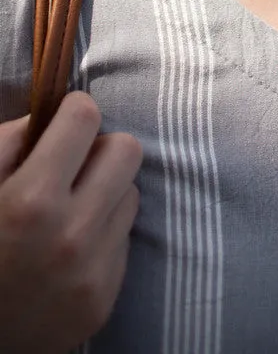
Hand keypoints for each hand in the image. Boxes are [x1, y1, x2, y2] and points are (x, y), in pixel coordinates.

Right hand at [0, 92, 141, 353]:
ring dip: (105, 193)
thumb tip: (53, 114)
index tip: (64, 123)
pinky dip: (102, 236)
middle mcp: (71, 236)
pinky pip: (123, 241)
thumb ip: (11, 141)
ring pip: (131, 194)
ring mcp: (93, 272)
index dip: (72, 113)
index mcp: (31, 201)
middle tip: (74, 165)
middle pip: (127, 150)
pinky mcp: (104, 299)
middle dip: (100, 149)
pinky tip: (69, 250)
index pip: (86, 118)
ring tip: (69, 212)